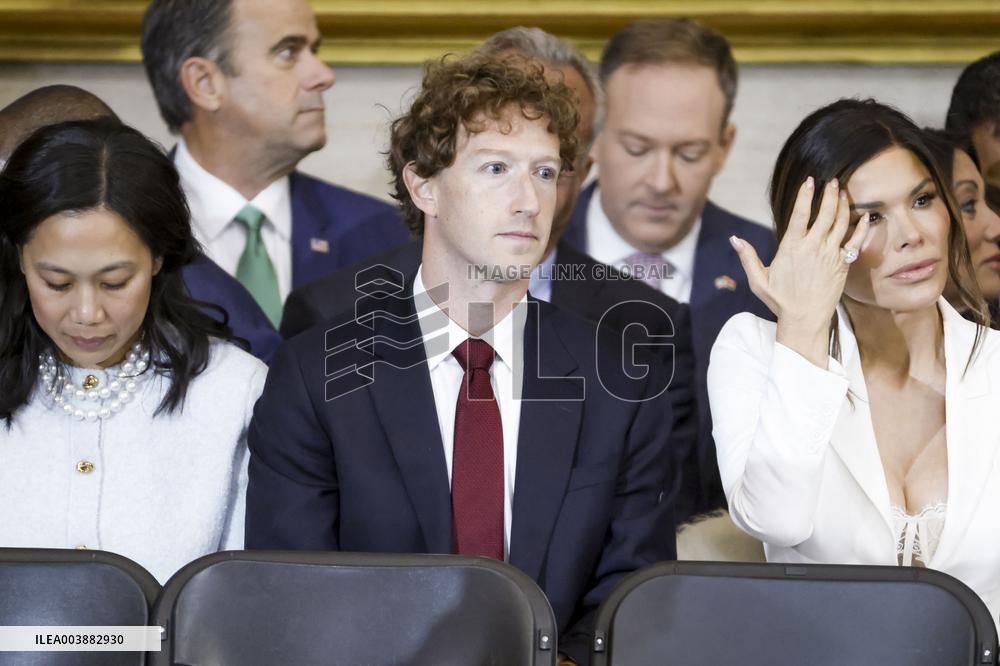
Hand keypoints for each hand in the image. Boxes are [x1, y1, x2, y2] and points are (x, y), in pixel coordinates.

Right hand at [730, 177, 870, 365]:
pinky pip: (855, 241)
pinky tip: (864, 216)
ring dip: (843, 205)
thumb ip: (747, 257)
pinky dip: (861, 227)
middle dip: (829, 194)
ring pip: (841, 223)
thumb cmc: (780, 300)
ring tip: (843, 192)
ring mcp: (830, 254)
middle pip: (825, 213)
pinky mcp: (842, 264)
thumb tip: (734, 238)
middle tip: (832, 181)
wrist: (805, 319)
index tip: (809, 182)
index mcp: (791, 248)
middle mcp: (813, 247)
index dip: (805, 195)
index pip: (800, 214)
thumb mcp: (758, 280)